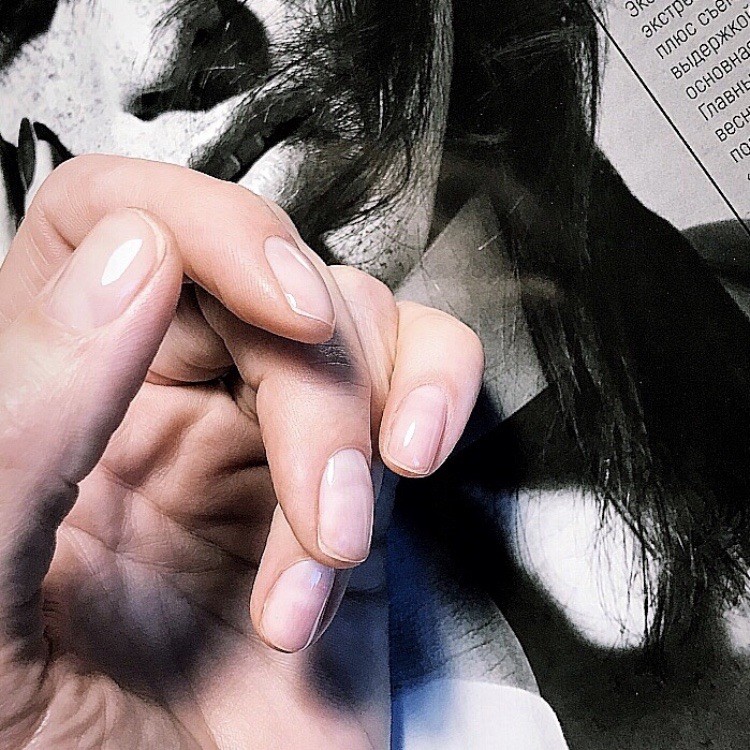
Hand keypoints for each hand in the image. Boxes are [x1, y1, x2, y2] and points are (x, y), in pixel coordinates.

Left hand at [0, 155, 483, 747]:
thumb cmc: (49, 746)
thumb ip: (27, 414)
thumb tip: (130, 254)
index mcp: (55, 393)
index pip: (115, 214)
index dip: (202, 223)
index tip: (275, 298)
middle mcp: (163, 394)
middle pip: (267, 275)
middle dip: (314, 380)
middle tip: (321, 501)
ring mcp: (268, 431)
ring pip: (354, 319)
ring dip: (365, 424)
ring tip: (333, 547)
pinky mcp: (357, 478)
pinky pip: (419, 375)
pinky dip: (433, 399)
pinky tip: (407, 467)